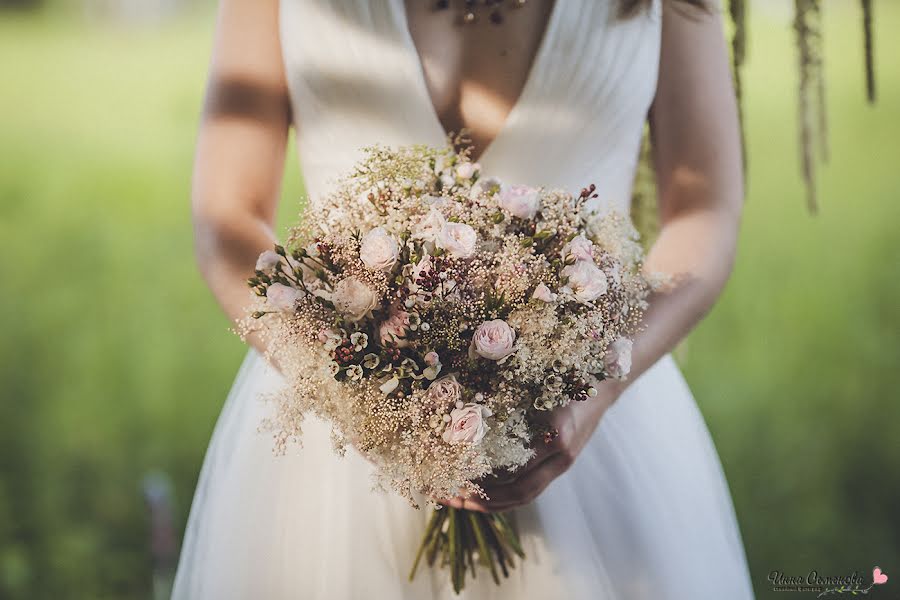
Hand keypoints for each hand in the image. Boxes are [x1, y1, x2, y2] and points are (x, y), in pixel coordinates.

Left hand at [441, 377, 618, 512]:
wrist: (603, 383)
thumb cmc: (567, 375)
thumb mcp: (538, 382)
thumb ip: (509, 398)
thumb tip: (463, 412)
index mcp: (554, 435)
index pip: (513, 471)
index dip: (481, 480)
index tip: (453, 478)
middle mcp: (560, 455)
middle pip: (518, 492)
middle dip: (481, 499)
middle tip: (449, 496)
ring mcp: (563, 463)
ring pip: (525, 496)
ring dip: (492, 503)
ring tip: (460, 501)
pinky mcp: (561, 464)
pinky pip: (532, 488)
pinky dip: (507, 495)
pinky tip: (485, 494)